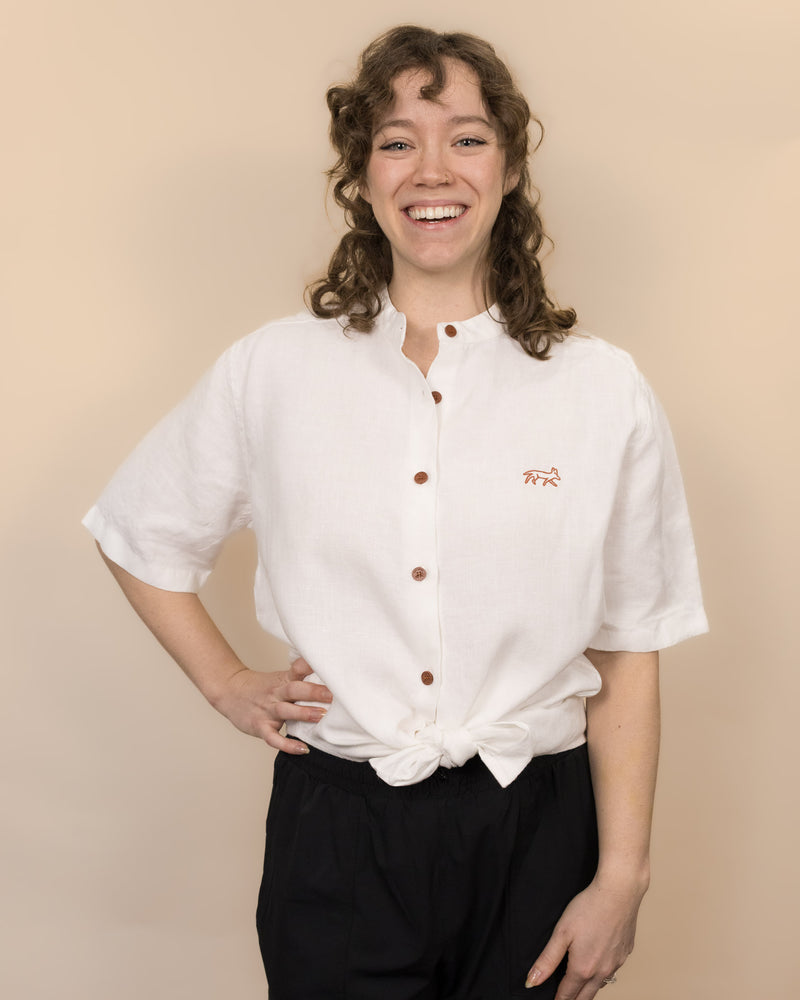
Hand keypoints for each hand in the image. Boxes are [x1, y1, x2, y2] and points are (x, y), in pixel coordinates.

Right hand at [211, 656, 332, 753]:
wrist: (229, 691)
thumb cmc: (260, 686)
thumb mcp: (279, 677)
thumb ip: (300, 677)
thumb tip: (328, 675)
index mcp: (282, 680)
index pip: (297, 670)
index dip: (309, 667)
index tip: (325, 666)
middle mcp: (276, 693)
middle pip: (294, 690)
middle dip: (313, 692)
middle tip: (332, 694)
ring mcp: (267, 710)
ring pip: (285, 711)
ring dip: (303, 713)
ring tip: (321, 716)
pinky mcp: (260, 727)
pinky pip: (273, 738)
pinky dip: (287, 745)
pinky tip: (302, 749)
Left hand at [525, 876, 644, 998]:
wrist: (619, 892)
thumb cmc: (589, 907)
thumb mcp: (561, 932)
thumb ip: (547, 960)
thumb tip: (532, 981)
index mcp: (583, 968)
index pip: (568, 995)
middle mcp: (602, 971)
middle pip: (585, 997)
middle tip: (564, 998)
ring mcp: (616, 964)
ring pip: (601, 985)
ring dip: (589, 989)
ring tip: (578, 987)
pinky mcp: (625, 954)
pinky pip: (612, 971)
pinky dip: (602, 974)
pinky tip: (597, 965)